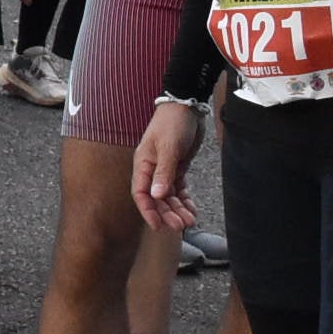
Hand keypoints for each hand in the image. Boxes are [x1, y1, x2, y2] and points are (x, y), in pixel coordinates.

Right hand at [130, 101, 204, 230]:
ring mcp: (165, 169)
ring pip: (168, 196)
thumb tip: (157, 196)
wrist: (187, 107)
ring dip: (177, 209)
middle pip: (156, 198)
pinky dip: (184, 200)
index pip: (141, 193)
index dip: (148, 210)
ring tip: (189, 221)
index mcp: (143, 164)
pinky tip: (191, 209)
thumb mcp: (169, 147)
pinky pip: (178, 189)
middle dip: (167, 213)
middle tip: (180, 226)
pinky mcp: (177, 168)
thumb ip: (164, 172)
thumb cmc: (172, 123)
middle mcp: (151, 169)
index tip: (157, 225)